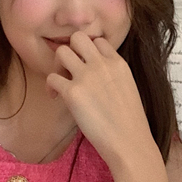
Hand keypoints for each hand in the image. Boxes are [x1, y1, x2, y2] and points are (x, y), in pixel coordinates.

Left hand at [46, 32, 156, 171]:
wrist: (130, 142)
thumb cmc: (130, 124)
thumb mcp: (128, 88)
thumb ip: (113, 76)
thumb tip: (97, 78)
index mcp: (119, 63)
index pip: (99, 41)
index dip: (88, 52)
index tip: (85, 68)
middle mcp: (102, 65)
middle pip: (78, 38)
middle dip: (70, 52)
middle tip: (69, 71)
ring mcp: (87, 77)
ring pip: (61, 52)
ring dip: (57, 66)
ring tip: (61, 84)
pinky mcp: (73, 93)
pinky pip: (51, 77)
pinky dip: (50, 87)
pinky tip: (56, 98)